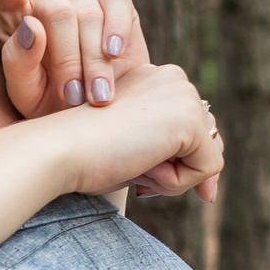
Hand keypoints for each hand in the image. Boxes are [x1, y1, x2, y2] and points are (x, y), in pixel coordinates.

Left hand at [0, 0, 151, 116]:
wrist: (94, 115)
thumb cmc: (49, 103)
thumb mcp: (25, 92)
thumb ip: (18, 61)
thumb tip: (32, 26)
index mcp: (14, 17)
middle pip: (55, 11)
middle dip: (67, 59)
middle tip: (72, 96)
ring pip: (87, 15)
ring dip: (93, 61)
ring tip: (96, 97)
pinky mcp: (114, 0)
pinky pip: (116, 5)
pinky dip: (116, 30)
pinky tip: (113, 54)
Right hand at [47, 60, 222, 202]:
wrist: (58, 149)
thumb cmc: (82, 155)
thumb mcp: (133, 148)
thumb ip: (171, 156)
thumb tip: (211, 191)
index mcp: (156, 78)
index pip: (190, 129)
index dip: (172, 157)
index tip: (132, 159)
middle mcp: (175, 78)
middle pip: (206, 141)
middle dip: (173, 165)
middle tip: (126, 157)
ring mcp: (185, 95)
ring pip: (207, 157)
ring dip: (172, 175)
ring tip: (131, 159)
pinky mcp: (190, 119)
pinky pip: (207, 170)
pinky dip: (176, 182)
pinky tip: (141, 163)